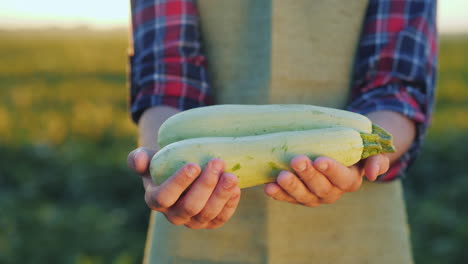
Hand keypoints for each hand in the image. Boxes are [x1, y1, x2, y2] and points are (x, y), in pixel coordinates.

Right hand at [127, 147, 240, 228]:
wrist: (183, 170)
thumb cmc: (164, 162)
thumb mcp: (148, 157)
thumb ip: (139, 157)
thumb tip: (139, 160)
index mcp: (155, 200)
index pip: (164, 197)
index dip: (179, 183)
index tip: (193, 164)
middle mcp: (173, 215)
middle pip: (190, 206)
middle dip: (206, 185)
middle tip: (217, 162)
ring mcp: (193, 221)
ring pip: (208, 214)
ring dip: (221, 195)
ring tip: (231, 175)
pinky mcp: (210, 222)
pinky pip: (221, 218)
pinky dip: (230, 204)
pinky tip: (236, 188)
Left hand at [264, 154, 389, 206]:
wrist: (338, 149)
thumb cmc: (354, 147)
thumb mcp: (369, 150)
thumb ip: (376, 160)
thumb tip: (373, 175)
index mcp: (349, 181)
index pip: (342, 178)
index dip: (331, 170)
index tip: (320, 159)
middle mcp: (332, 192)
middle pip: (320, 187)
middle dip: (307, 175)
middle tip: (297, 161)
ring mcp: (313, 196)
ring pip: (302, 195)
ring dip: (290, 187)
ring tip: (280, 176)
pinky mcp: (298, 196)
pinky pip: (288, 198)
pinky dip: (278, 194)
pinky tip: (268, 187)